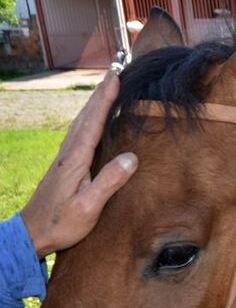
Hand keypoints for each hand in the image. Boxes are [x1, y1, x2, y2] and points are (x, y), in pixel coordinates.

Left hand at [20, 70, 137, 257]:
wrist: (32, 233)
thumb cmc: (61, 223)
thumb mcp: (89, 207)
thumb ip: (109, 181)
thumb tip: (131, 157)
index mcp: (76, 160)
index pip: (93, 122)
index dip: (105, 99)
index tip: (116, 78)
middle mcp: (68, 154)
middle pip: (85, 116)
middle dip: (100, 94)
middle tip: (114, 73)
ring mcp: (64, 159)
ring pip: (80, 123)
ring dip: (94, 104)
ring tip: (106, 90)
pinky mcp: (65, 166)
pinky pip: (79, 133)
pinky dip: (89, 119)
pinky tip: (92, 121)